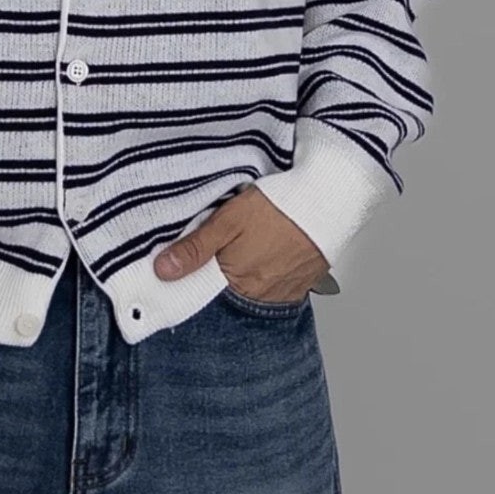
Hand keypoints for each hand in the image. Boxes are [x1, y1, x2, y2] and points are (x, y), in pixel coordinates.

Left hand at [152, 186, 327, 302]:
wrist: (332, 198)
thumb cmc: (283, 207)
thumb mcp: (228, 221)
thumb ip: (195, 248)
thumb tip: (163, 271)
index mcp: (238, 283)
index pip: (201, 292)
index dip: (189, 277)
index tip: (177, 266)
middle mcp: (261, 295)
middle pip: (226, 291)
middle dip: (216, 273)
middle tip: (220, 245)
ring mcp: (284, 292)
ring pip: (250, 288)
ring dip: (242, 271)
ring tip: (247, 244)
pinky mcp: (302, 283)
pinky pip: (274, 285)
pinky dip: (265, 271)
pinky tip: (265, 250)